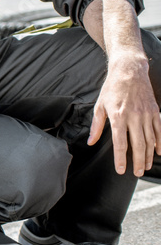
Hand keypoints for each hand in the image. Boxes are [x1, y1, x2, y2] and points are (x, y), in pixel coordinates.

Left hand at [88, 52, 160, 175]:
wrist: (129, 71)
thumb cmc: (111, 88)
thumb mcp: (99, 106)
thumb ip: (96, 126)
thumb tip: (91, 142)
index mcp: (118, 116)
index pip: (120, 143)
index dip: (121, 158)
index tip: (121, 170)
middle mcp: (134, 116)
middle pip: (138, 144)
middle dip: (138, 161)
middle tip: (137, 173)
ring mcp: (146, 114)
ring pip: (150, 139)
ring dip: (149, 155)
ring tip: (146, 167)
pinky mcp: (154, 110)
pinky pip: (159, 130)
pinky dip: (160, 142)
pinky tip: (158, 152)